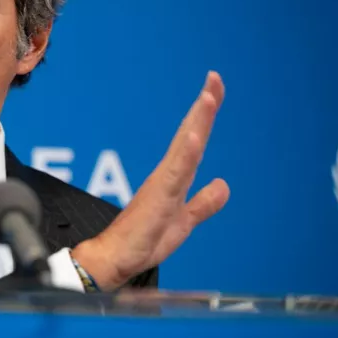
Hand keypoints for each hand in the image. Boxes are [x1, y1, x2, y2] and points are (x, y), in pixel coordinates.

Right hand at [72, 71, 229, 289]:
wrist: (114, 259)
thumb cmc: (141, 241)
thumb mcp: (184, 221)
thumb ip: (203, 203)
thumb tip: (223, 184)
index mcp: (173, 178)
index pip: (194, 140)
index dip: (205, 115)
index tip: (214, 88)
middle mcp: (167, 175)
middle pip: (190, 134)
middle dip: (204, 106)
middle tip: (214, 78)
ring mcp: (161, 185)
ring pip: (184, 147)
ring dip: (197, 121)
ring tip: (209, 97)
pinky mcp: (156, 198)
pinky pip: (174, 173)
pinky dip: (185, 153)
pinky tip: (194, 137)